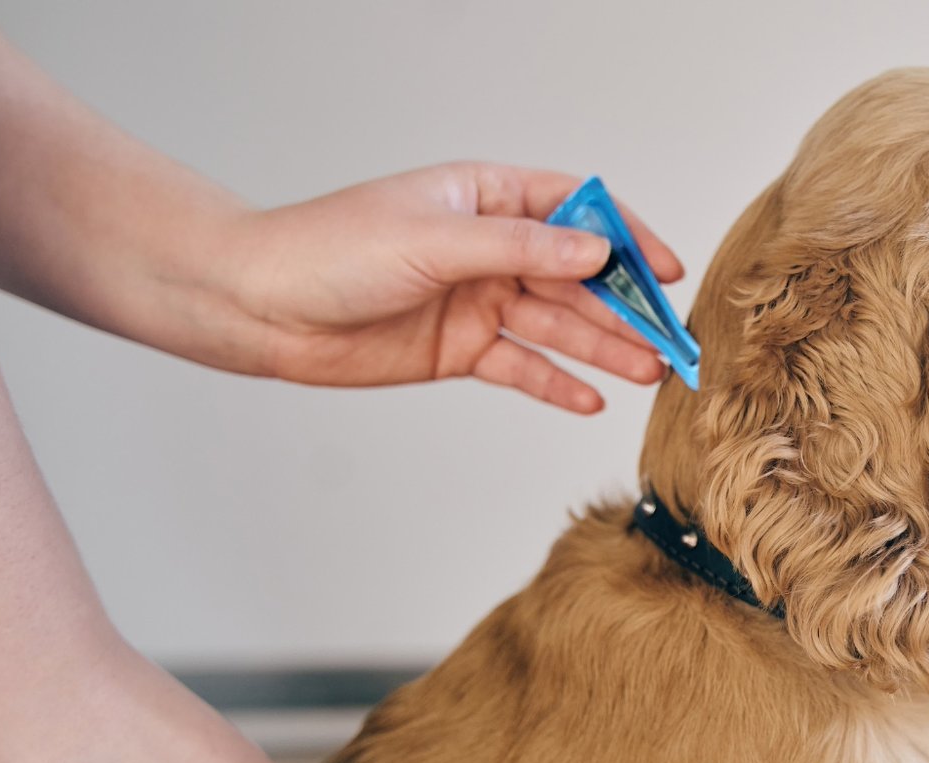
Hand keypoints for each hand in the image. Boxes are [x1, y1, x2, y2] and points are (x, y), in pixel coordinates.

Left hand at [210, 163, 683, 412]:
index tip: (664, 269)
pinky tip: (593, 398)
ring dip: (604, 348)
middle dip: (624, 306)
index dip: (624, 236)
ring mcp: (477, 300)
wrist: (260, 308)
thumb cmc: (330, 251)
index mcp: (484, 198)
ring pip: (557, 325)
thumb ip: (520, 248)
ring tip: (648, 372)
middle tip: (668, 338)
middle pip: (574, 275)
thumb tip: (594, 248)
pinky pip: (523, 366)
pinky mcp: (460, 349)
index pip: (573, 209)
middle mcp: (487, 248)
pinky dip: (557, 383)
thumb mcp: (434, 240)